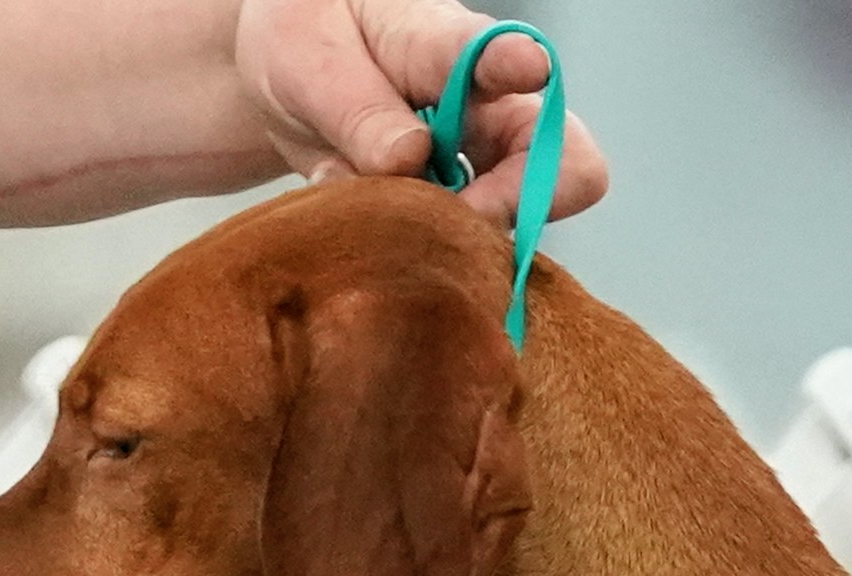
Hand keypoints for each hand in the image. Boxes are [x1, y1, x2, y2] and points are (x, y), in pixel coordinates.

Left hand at [236, 0, 610, 223]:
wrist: (286, 80)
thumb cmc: (308, 43)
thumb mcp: (312, 60)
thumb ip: (358, 109)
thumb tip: (408, 161)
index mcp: (450, 48)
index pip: (502, 55)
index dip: (520, 66)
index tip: (527, 68)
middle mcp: (490, 111)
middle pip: (565, 165)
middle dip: (516, 201)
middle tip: (451, 214)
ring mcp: (483, 170)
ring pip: (517, 224)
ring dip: (455, 236)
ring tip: (380, 210)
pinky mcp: (462, 217)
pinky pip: (467, 255)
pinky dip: (421, 254)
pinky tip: (373, 222)